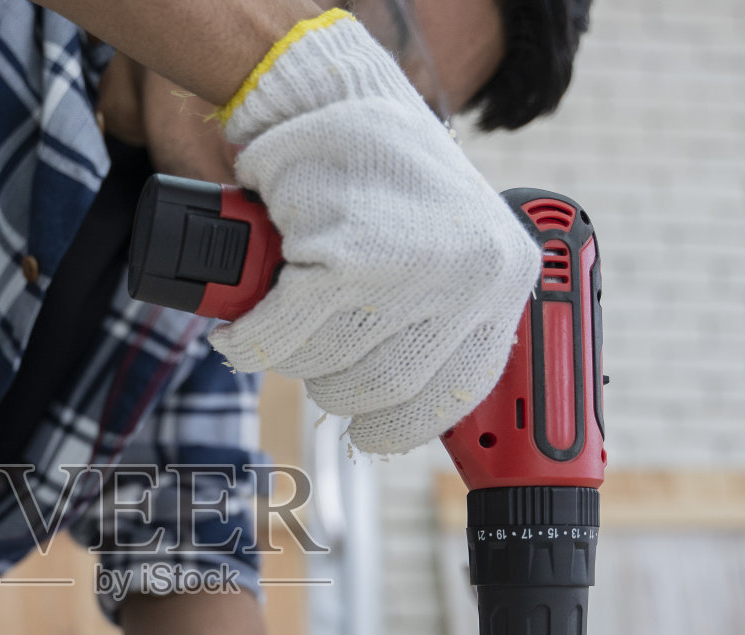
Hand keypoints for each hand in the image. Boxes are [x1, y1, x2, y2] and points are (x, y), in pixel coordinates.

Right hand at [209, 12, 540, 454]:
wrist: (328, 95)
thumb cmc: (377, 174)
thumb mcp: (443, 243)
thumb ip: (443, 313)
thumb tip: (407, 405)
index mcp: (503, 278)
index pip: (458, 391)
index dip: (403, 421)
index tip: (372, 431)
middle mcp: (472, 277)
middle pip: (387, 390)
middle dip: (335, 387)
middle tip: (313, 358)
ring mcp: (411, 269)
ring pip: (331, 368)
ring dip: (290, 359)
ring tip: (280, 326)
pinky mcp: (347, 258)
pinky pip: (284, 337)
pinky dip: (251, 341)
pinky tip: (241, 331)